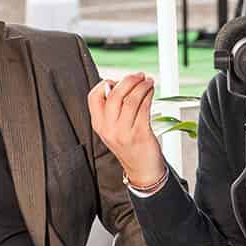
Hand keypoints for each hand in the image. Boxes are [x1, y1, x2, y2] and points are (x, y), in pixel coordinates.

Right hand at [88, 72, 165, 187]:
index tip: (117, 80)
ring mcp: (124, 132)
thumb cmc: (130, 145)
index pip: (93, 97)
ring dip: (142, 86)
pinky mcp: (140, 134)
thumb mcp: (113, 129)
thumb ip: (112, 109)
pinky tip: (151, 91)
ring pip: (131, 100)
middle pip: (115, 95)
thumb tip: (121, 83)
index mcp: (99, 125)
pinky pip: (144, 108)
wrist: (142, 169)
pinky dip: (149, 95)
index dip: (105, 84)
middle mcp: (109, 128)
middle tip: (139, 75)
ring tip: (148, 81)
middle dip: (129, 80)